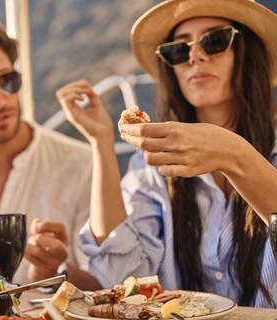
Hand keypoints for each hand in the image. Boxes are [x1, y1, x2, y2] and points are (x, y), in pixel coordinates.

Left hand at [24, 218, 68, 281]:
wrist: (44, 271)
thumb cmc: (43, 248)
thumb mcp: (43, 235)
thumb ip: (40, 226)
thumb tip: (37, 222)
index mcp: (64, 239)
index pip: (61, 228)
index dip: (47, 225)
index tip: (37, 227)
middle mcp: (62, 251)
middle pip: (56, 245)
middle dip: (41, 239)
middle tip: (33, 238)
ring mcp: (55, 262)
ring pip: (39, 252)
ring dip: (28, 246)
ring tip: (24, 244)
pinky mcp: (45, 270)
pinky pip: (31, 259)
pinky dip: (25, 253)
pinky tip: (22, 251)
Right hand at [56, 79, 114, 143]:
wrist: (105, 136)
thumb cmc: (102, 125)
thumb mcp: (97, 106)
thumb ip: (92, 96)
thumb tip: (88, 87)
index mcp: (75, 109)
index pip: (66, 93)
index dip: (75, 85)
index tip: (87, 86)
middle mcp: (70, 111)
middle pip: (62, 92)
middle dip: (74, 85)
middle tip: (86, 87)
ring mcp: (70, 113)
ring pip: (61, 94)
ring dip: (74, 88)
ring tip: (86, 92)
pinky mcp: (73, 116)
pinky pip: (66, 100)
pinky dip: (74, 95)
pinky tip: (83, 99)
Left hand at [119, 121, 237, 176]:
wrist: (227, 149)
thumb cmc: (204, 134)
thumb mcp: (185, 126)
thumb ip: (166, 129)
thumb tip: (142, 128)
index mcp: (175, 129)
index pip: (145, 130)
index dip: (130, 129)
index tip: (122, 128)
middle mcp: (176, 143)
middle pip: (143, 144)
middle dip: (130, 140)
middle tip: (125, 137)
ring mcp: (181, 158)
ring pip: (151, 160)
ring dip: (147, 155)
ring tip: (151, 151)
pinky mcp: (186, 171)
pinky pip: (163, 171)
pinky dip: (161, 167)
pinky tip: (165, 162)